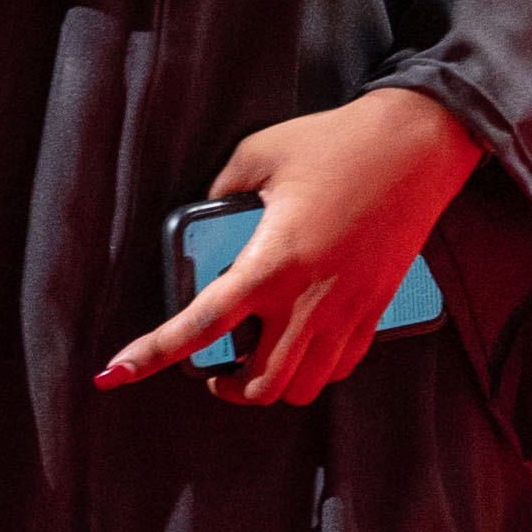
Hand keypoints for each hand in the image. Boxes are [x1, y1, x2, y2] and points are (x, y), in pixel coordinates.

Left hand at [97, 85, 477, 407]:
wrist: (418, 145)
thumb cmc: (337, 142)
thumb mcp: (258, 153)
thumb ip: (222, 187)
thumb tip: (209, 210)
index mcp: (271, 262)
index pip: (200, 326)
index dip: (151, 355)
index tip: (113, 374)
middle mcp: (308, 298)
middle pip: (261, 384)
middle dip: (228, 389)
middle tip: (215, 370)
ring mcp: (347, 309)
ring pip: (304, 386)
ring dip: (273, 385)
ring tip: (260, 359)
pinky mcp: (377, 307)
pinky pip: (342, 365)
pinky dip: (316, 369)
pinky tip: (304, 342)